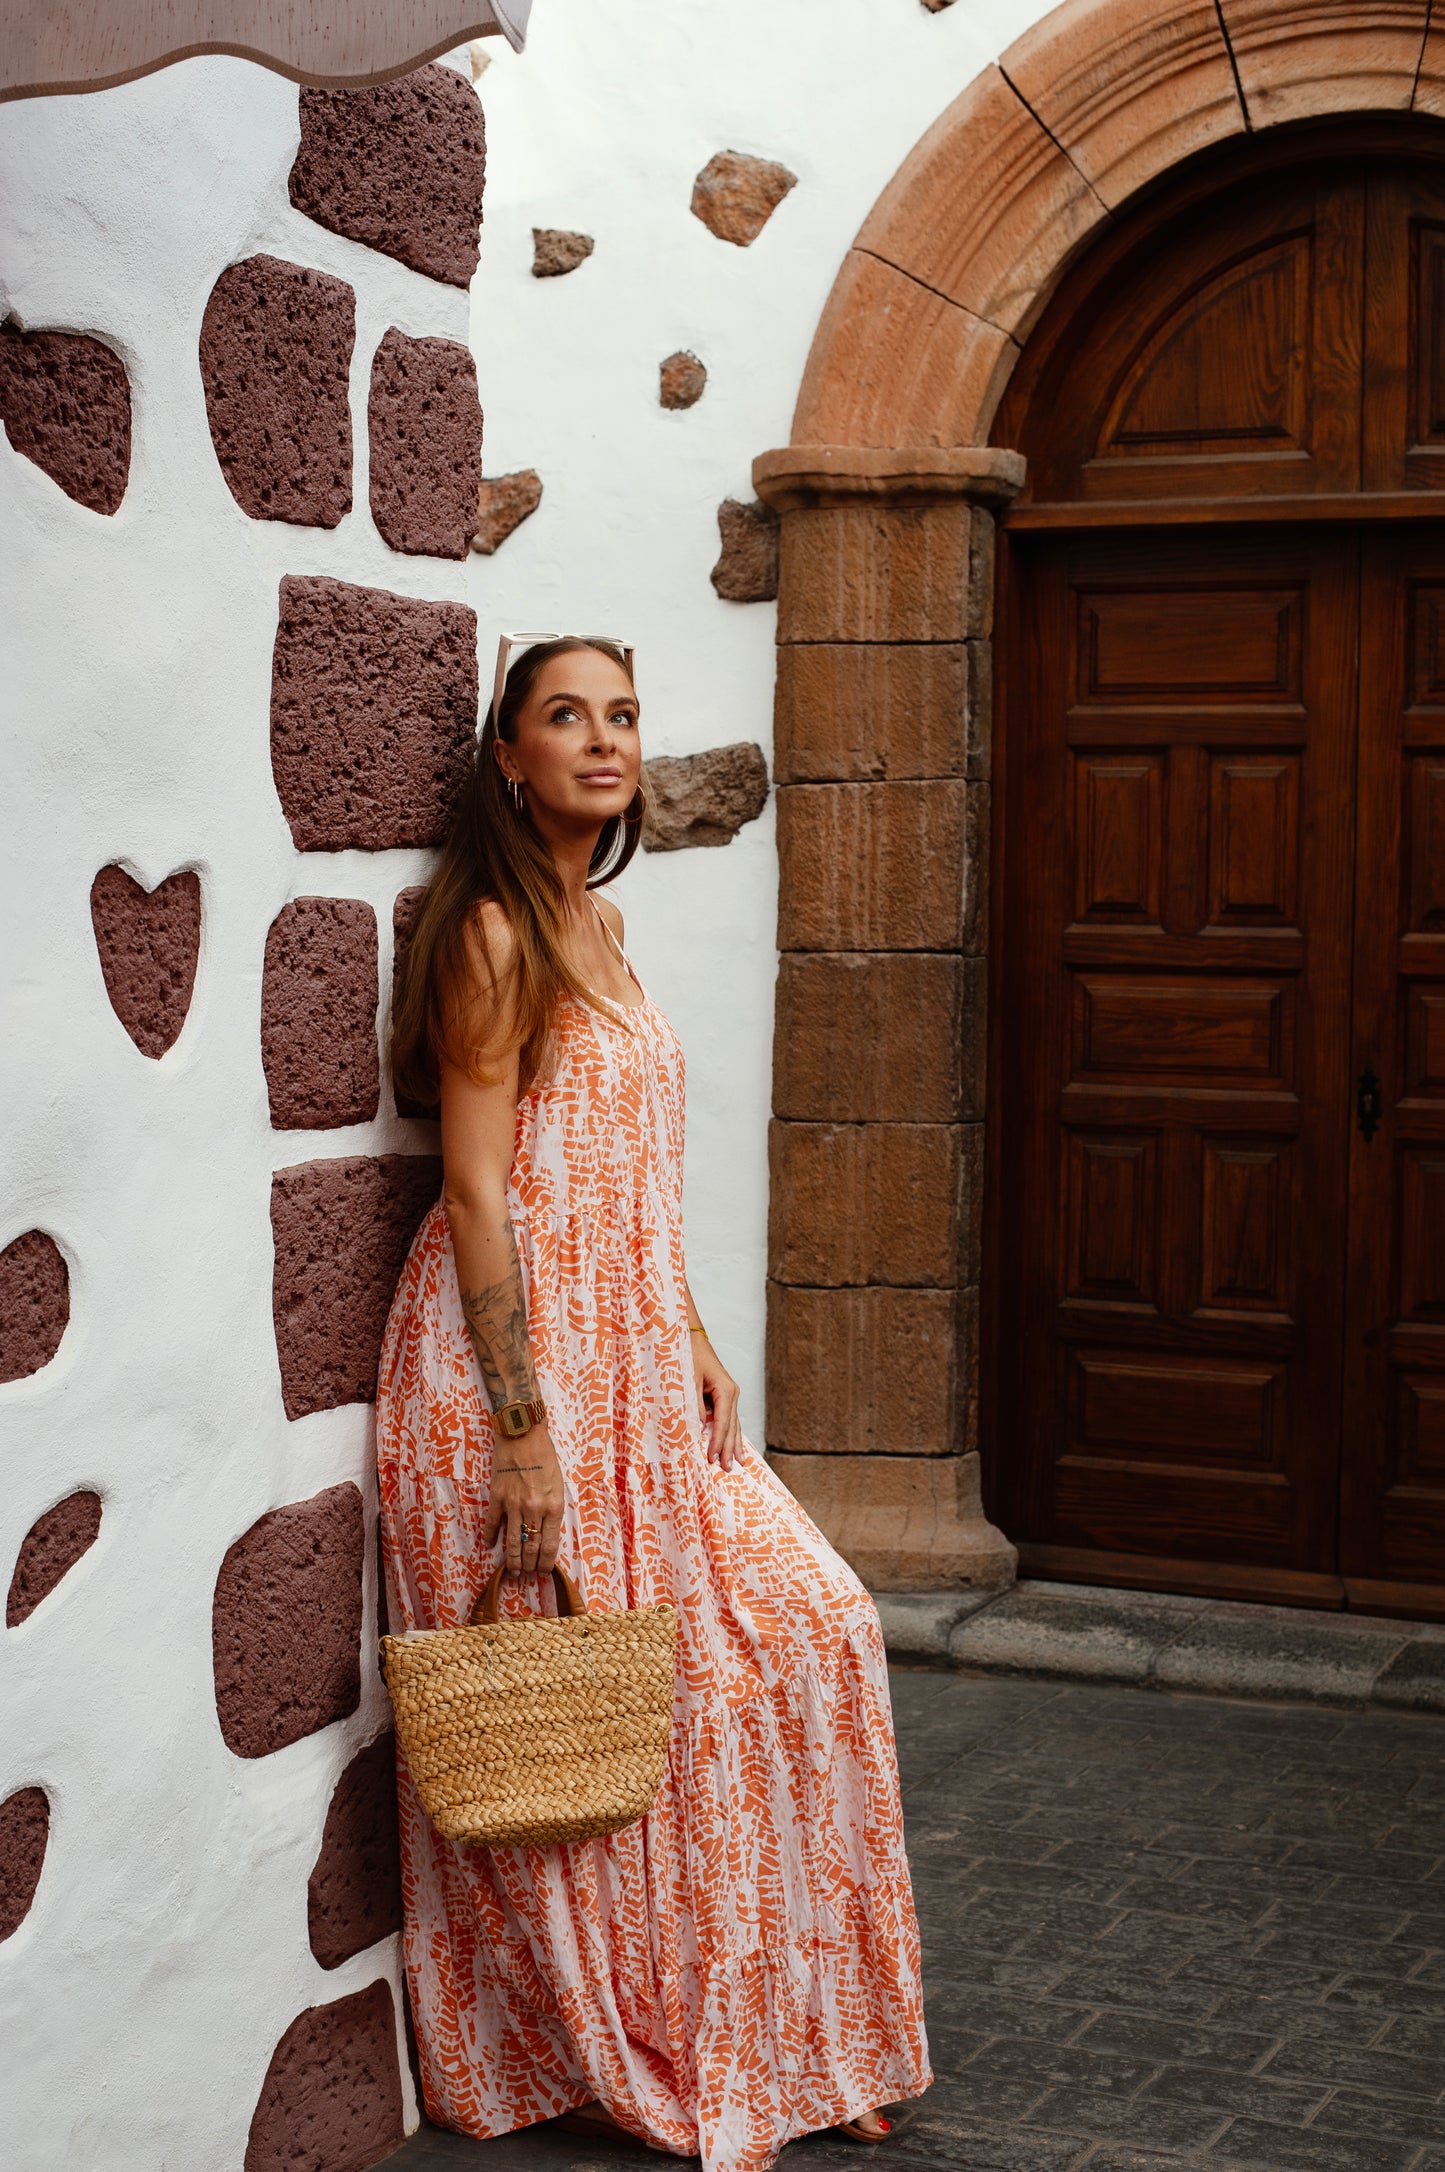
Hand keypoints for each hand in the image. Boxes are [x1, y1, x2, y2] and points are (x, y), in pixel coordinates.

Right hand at [483, 1423, 565, 1575]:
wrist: (523, 1434)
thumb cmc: (545, 1457)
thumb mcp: (558, 1484)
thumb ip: (552, 1508)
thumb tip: (546, 1531)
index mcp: (553, 1506)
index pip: (549, 1545)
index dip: (546, 1562)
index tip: (543, 1571)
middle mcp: (533, 1509)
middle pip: (531, 1547)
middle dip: (528, 1565)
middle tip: (526, 1574)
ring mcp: (513, 1505)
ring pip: (512, 1541)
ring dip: (512, 1559)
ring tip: (511, 1570)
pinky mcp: (497, 1497)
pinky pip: (492, 1523)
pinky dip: (490, 1536)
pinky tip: (490, 1545)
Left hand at [692, 1335, 741, 1470]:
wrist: (692, 1338)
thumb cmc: (689, 1355)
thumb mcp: (688, 1378)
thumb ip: (693, 1403)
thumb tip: (697, 1427)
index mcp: (725, 1389)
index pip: (722, 1422)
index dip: (717, 1441)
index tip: (712, 1458)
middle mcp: (732, 1393)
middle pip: (732, 1426)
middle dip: (729, 1448)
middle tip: (729, 1469)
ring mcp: (731, 1395)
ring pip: (734, 1424)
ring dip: (735, 1444)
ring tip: (740, 1463)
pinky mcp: (725, 1396)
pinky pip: (730, 1419)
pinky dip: (732, 1434)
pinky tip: (736, 1446)